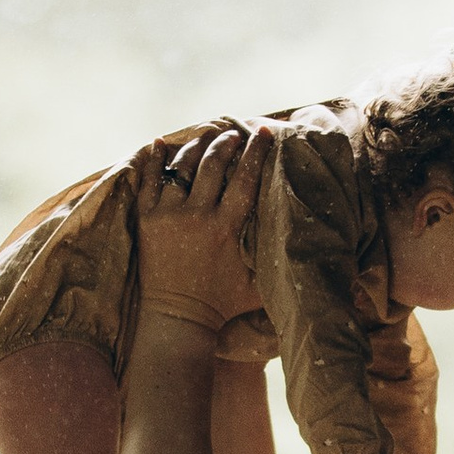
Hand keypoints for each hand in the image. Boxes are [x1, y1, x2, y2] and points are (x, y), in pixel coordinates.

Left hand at [133, 122, 266, 326]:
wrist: (177, 321)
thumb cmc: (223, 305)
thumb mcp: (258, 283)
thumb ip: (276, 258)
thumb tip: (306, 242)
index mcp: (226, 227)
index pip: (245, 177)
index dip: (257, 151)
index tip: (264, 133)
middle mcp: (197, 215)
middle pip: (214, 164)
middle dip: (227, 142)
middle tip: (234, 132)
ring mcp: (168, 215)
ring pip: (182, 166)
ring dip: (196, 145)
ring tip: (206, 133)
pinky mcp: (146, 220)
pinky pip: (148, 181)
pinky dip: (154, 159)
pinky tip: (161, 142)